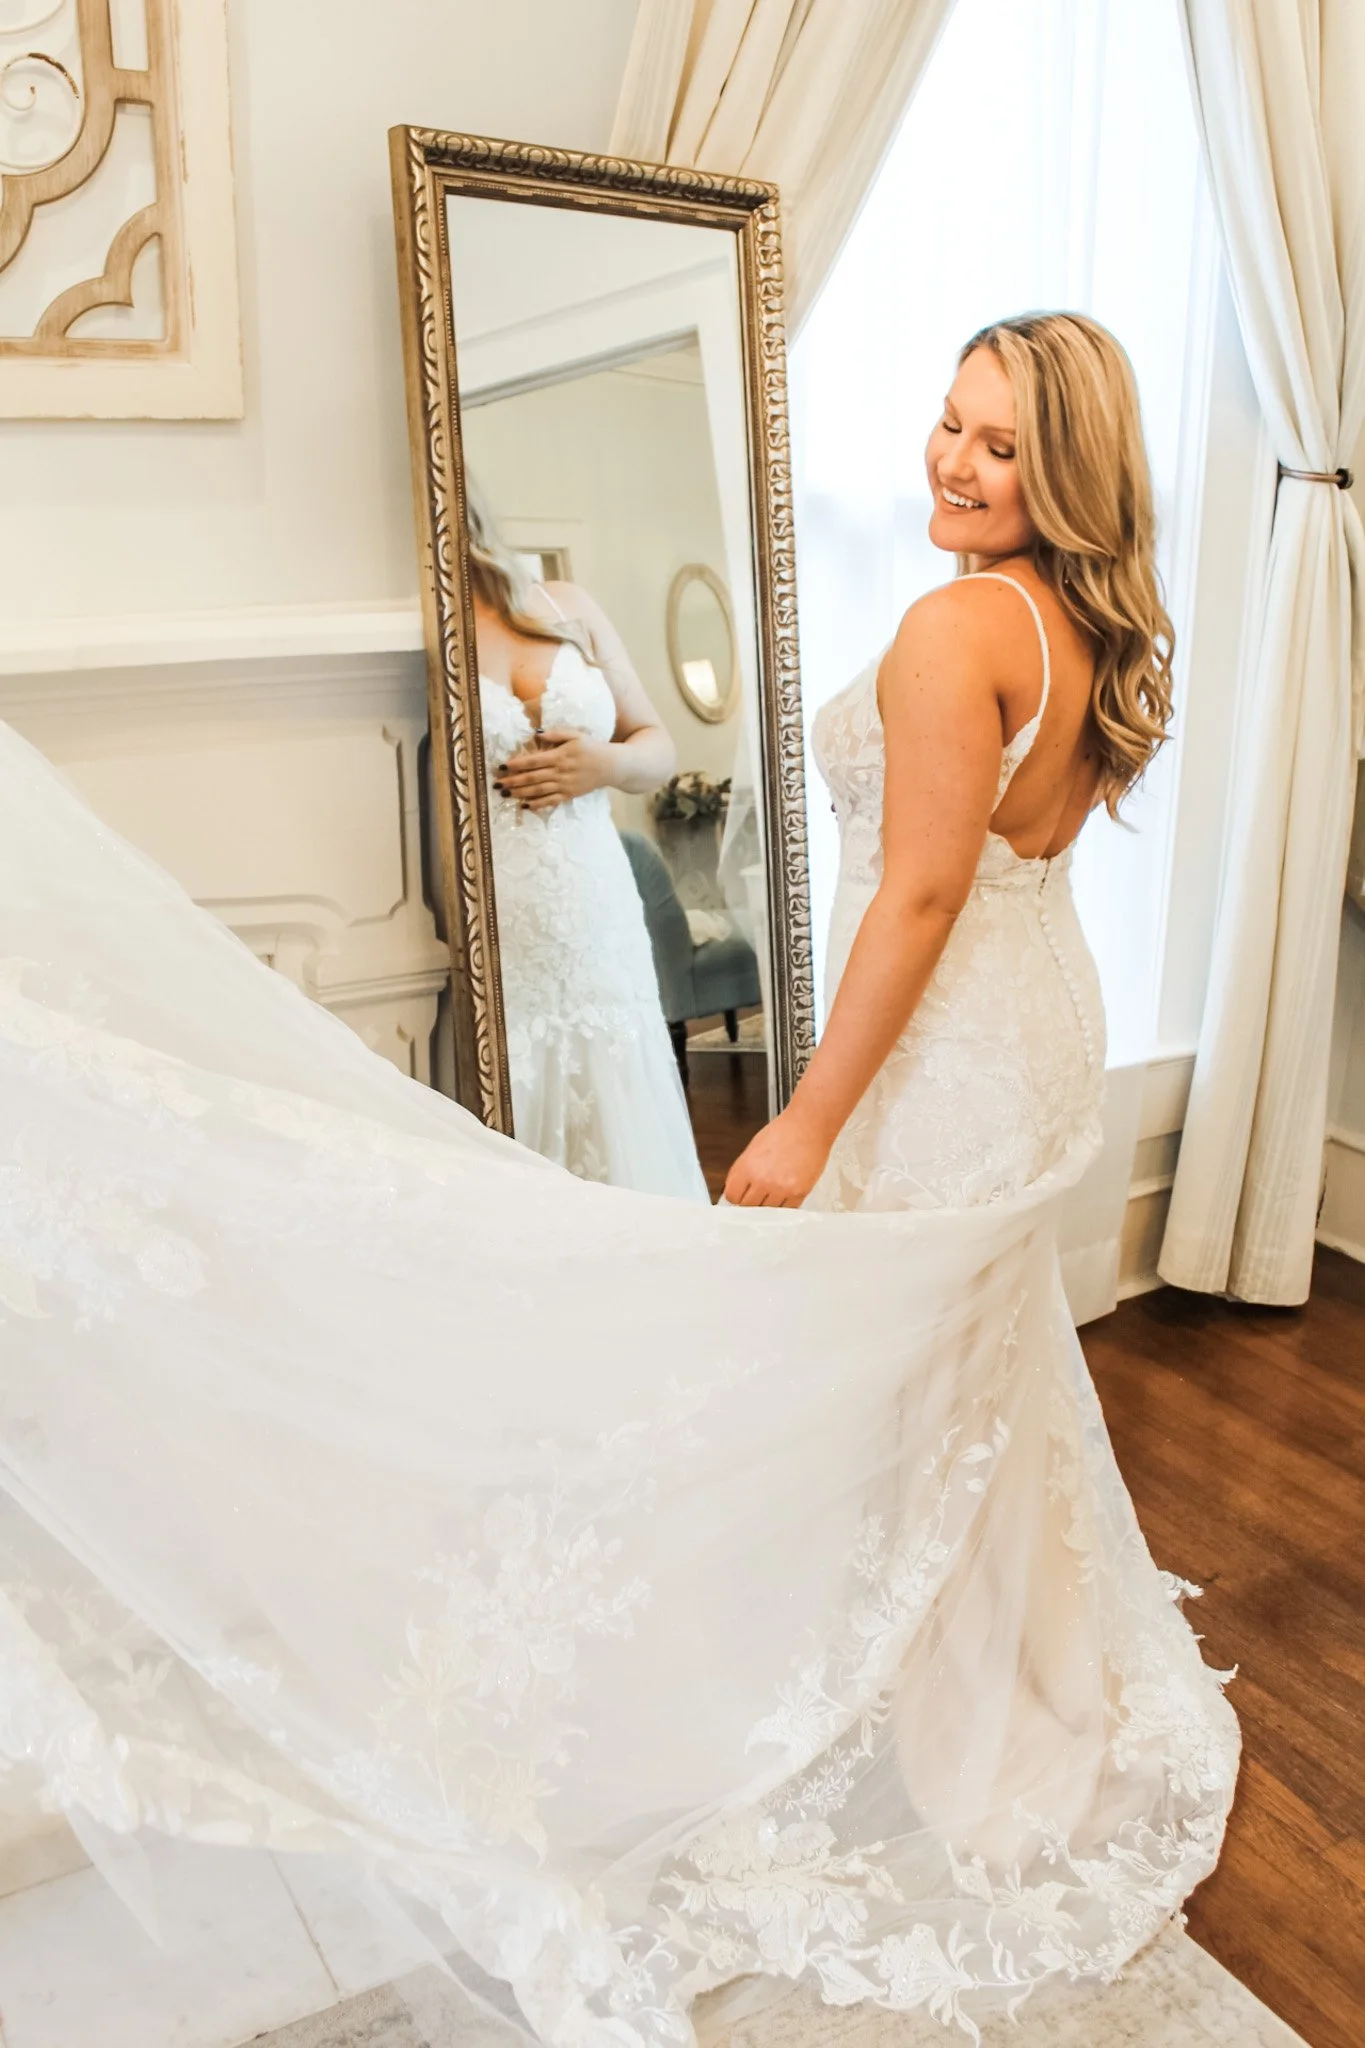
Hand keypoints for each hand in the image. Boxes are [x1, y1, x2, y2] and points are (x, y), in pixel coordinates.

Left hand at [495, 731, 609, 813]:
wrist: (611, 766)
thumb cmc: (591, 747)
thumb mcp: (575, 735)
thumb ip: (556, 734)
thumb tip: (536, 733)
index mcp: (560, 756)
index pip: (533, 761)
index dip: (517, 764)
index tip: (503, 766)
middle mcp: (560, 772)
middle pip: (532, 778)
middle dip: (513, 781)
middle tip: (497, 783)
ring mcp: (564, 785)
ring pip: (538, 791)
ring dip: (520, 793)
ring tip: (505, 794)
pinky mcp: (569, 795)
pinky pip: (550, 801)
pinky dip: (537, 804)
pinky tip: (524, 805)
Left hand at [723, 1106, 832, 1207]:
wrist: (808, 1126)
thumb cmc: (783, 1132)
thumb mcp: (753, 1147)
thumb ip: (742, 1170)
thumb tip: (736, 1188)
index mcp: (747, 1167)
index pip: (732, 1196)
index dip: (735, 1196)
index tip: (740, 1195)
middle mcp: (763, 1180)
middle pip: (748, 1207)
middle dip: (750, 1201)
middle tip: (757, 1193)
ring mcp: (782, 1189)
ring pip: (767, 1212)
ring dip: (768, 1204)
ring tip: (773, 1190)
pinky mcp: (799, 1193)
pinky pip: (786, 1210)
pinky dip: (784, 1205)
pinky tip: (785, 1193)